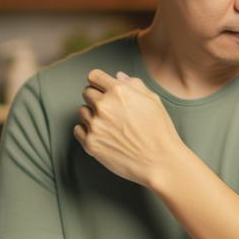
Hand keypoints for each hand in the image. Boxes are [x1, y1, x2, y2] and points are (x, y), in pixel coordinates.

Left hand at [73, 69, 184, 187]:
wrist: (159, 162)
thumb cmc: (159, 131)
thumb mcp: (153, 101)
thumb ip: (134, 84)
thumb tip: (118, 76)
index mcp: (119, 91)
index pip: (94, 76)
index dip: (100, 82)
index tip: (103, 89)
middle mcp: (104, 106)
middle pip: (86, 92)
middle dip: (97, 98)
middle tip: (111, 111)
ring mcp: (95, 125)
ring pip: (82, 111)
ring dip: (92, 115)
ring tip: (110, 125)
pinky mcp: (90, 143)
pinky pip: (78, 130)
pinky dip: (87, 131)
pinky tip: (103, 135)